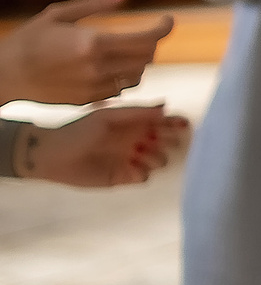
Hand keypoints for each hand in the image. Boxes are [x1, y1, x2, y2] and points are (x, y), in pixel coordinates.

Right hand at [0, 0, 171, 104]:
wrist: (5, 75)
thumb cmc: (29, 39)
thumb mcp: (58, 14)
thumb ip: (95, 3)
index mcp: (93, 42)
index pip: (146, 38)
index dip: (164, 28)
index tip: (168, 20)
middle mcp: (97, 67)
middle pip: (147, 57)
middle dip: (151, 43)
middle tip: (142, 34)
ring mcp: (94, 87)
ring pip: (138, 76)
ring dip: (138, 62)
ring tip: (123, 51)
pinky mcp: (89, 101)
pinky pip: (120, 89)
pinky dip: (123, 77)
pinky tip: (108, 67)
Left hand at [15, 102, 187, 187]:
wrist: (53, 155)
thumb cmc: (79, 131)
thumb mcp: (107, 116)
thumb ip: (136, 112)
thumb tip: (166, 106)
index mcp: (134, 125)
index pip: (163, 123)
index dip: (176, 123)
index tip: (182, 125)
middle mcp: (137, 142)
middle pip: (166, 142)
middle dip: (169, 141)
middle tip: (158, 141)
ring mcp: (132, 160)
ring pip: (159, 161)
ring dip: (156, 157)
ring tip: (141, 154)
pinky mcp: (124, 178)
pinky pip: (144, 177)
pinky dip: (142, 173)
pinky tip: (131, 169)